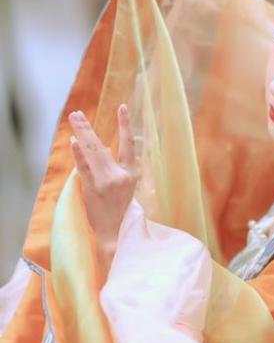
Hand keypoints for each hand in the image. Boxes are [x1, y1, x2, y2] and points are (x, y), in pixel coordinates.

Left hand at [68, 105, 136, 278]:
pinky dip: (79, 155)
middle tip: (77, 114)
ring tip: (74, 119)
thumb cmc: (117, 211)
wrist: (115, 234)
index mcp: (130, 174)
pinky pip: (85, 169)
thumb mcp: (123, 188)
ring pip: (93, 153)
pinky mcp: (94, 189)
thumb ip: (114, 167)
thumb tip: (104, 148)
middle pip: (103, 145)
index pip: (128, 144)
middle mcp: (120, 175)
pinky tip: (73, 142)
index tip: (122, 107)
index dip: (125, 125)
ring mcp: (107, 182)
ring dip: (82, 134)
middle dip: (88, 128)